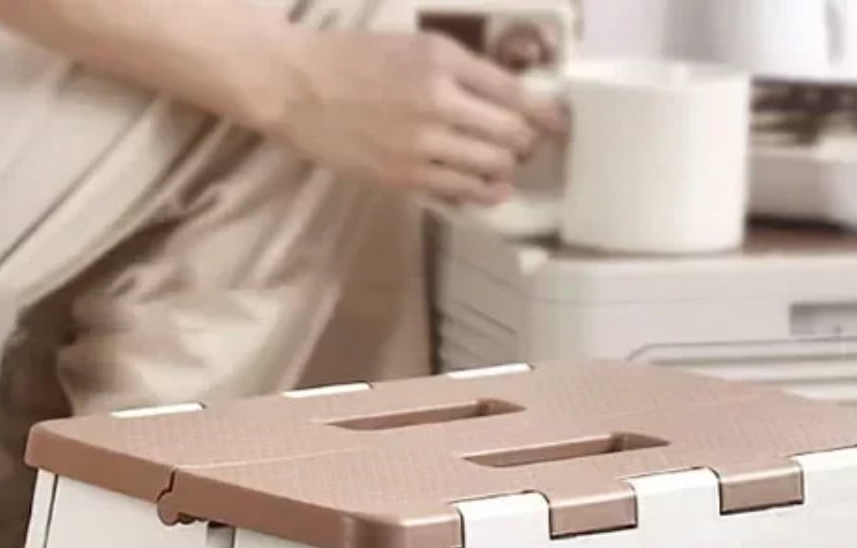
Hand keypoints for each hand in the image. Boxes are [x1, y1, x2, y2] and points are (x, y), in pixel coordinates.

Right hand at [269, 29, 566, 204]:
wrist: (298, 88)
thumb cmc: (353, 60)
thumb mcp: (413, 45)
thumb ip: (459, 68)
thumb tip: (503, 96)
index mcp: (444, 58)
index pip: (514, 92)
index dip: (545, 112)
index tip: (558, 122)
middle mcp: (440, 100)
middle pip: (510, 132)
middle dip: (526, 142)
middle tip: (529, 146)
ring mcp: (423, 143)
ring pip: (490, 165)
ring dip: (506, 168)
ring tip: (508, 167)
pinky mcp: (405, 175)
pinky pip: (460, 190)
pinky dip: (484, 192)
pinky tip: (493, 190)